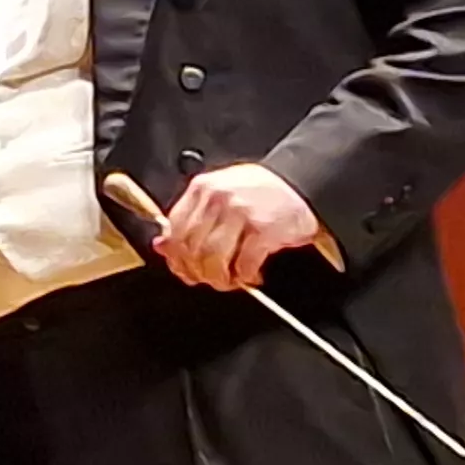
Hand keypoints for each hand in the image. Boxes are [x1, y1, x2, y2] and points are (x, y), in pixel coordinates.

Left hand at [154, 163, 324, 290]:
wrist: (303, 183)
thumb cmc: (261, 192)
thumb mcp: (220, 196)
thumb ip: (190, 219)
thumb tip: (161, 246)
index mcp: (203, 188)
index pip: (174, 231)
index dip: (177, 259)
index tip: (186, 270)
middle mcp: (219, 198)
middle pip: (191, 249)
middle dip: (198, 273)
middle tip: (211, 280)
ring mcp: (241, 213)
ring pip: (212, 260)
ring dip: (220, 279)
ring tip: (230, 280)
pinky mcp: (264, 230)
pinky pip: (243, 265)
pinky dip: (245, 277)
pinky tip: (251, 275)